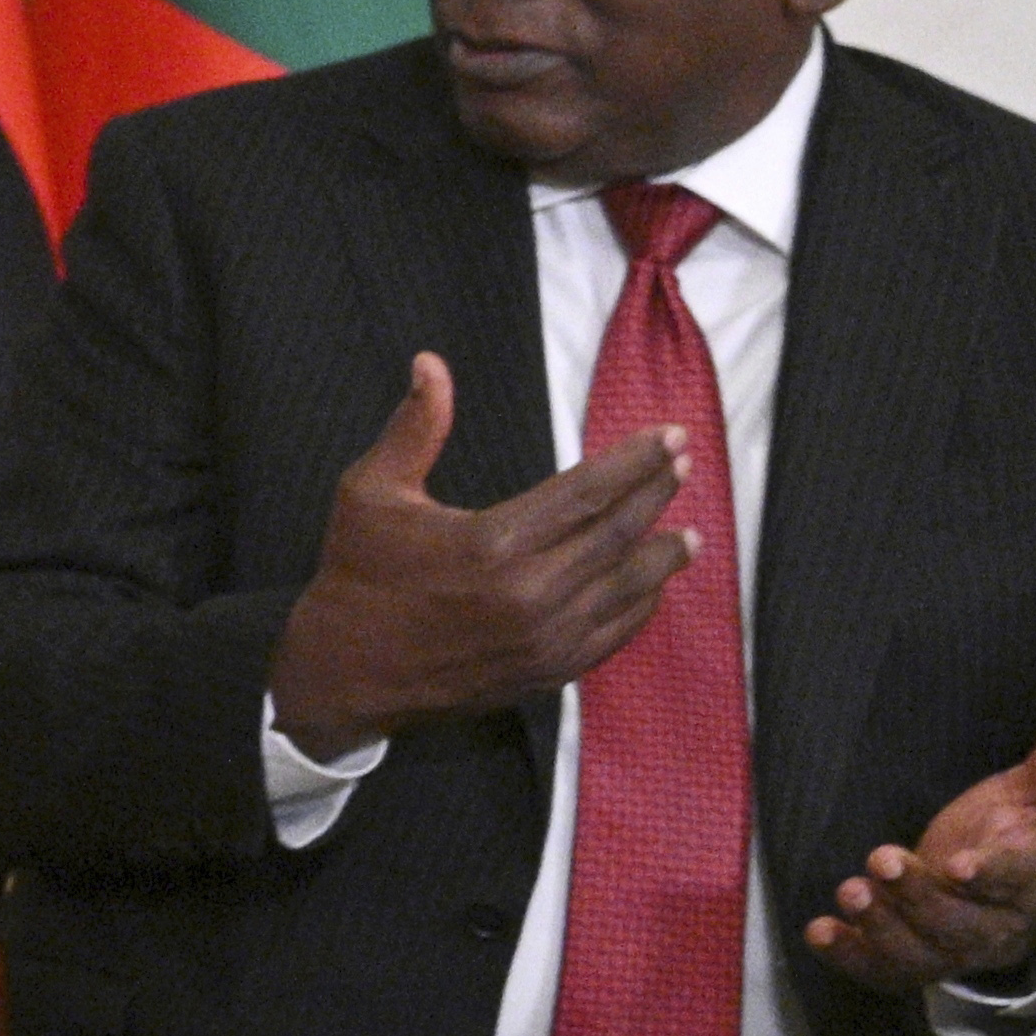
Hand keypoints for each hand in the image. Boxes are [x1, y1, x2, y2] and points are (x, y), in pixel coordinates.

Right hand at [261, 353, 697, 756]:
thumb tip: (430, 362)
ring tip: (691, 531)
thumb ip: (414, 427)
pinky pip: (614, 634)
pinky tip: (652, 585)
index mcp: (492, 542)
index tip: (671, 436)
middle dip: (658, 493)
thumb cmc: (357, 576)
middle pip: (619, 533)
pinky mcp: (546, 672)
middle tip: (684, 464)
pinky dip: (641, 605)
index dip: (637, 460)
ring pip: (628, 587)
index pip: (590, 491)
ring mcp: (544, 639)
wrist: (344, 673)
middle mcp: (529, 593)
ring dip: (665, 554)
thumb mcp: (369, 492)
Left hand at [805, 720, 1035, 992]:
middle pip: (952, 922)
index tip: (960, 865)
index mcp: (1022, 883)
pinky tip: (818, 931)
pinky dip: (847, 954)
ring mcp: (944, 953)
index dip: (986, 872)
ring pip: (914, 953)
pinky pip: (878, 970)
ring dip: (878, 925)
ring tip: (851, 891)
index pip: (1009, 878)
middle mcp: (987, 928)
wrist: (993, 901)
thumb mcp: (1030, 801)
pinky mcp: (906, 965)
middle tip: (880, 861)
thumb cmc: (1006, 837)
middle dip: (915, 895)